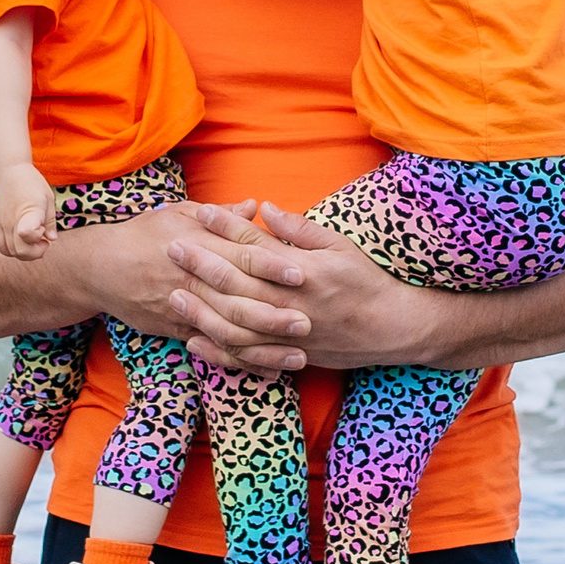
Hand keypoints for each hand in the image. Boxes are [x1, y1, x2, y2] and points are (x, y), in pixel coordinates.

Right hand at [0, 162, 56, 259]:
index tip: (43, 230)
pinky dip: (12, 250)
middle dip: (36, 253)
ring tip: (33, 242)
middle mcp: (12, 220)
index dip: (38, 238)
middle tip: (44, 241)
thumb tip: (52, 239)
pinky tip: (21, 241)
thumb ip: (50, 221)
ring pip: (10, 252)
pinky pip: (1, 246)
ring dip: (24, 253)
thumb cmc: (32, 183)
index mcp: (29, 211)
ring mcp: (2, 224)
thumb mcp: (48, 198)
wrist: (9, 170)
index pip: (27, 234)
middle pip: (20, 251)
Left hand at [164, 199, 451, 372]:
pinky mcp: (287, 355)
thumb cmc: (366, 280)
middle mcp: (290, 302)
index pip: (255, 243)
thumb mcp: (339, 245)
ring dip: (201, 309)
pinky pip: (247, 356)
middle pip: (236, 281)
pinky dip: (218, 350)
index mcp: (301, 269)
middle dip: (201, 263)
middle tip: (172, 247)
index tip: (199, 212)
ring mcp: (286, 332)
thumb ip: (300, 228)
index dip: (225, 226)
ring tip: (173, 295)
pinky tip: (194, 341)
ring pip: (235, 324)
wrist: (392, 328)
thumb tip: (264, 206)